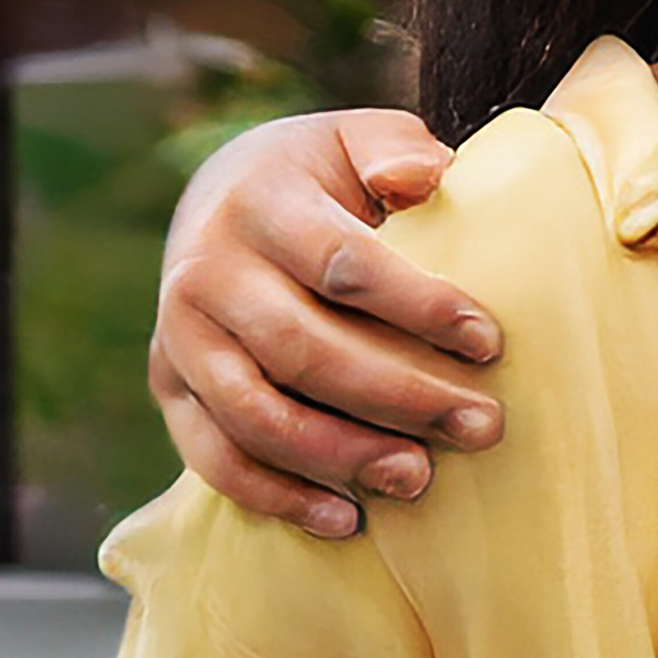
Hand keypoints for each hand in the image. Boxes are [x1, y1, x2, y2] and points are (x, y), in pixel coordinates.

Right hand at [146, 107, 494, 537]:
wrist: (223, 197)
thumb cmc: (322, 176)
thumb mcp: (359, 138)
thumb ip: (398, 150)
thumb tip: (427, 177)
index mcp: (259, 201)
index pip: (343, 264)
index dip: (418, 307)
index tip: (489, 342)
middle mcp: (204, 270)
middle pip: (302, 350)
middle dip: (398, 395)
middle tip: (482, 426)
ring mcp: (177, 335)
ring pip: (256, 414)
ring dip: (341, 456)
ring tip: (420, 477)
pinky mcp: (168, 387)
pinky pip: (214, 457)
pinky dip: (277, 496)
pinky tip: (347, 519)